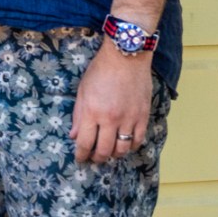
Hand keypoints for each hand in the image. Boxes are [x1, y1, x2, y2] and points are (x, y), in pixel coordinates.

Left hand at [69, 40, 152, 162]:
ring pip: (123, 149)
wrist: (126, 57)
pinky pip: (138, 140)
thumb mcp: (83, 90)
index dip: (81, 154)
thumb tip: (74, 136)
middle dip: (97, 158)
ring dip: (114, 155)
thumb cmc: (100, 71)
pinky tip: (125, 144)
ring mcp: (129, 119)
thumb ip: (79, 115)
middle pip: (104, 150)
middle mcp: (111, 119)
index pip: (85, 143)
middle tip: (94, 158)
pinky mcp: (143, 117)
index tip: (80, 159)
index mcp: (93, 111)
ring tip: (108, 153)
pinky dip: (131, 146)